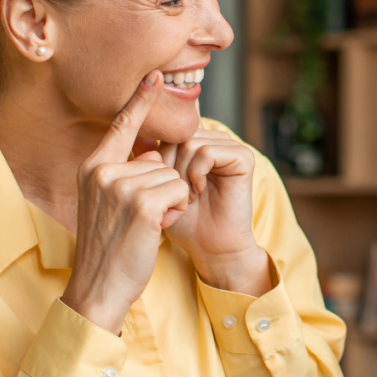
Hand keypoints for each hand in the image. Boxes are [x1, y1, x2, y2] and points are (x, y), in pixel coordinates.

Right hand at [61, 72, 189, 333]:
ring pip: (174, 178)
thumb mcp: (105, 202)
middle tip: (140, 219)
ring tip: (145, 226)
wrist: (98, 287)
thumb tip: (152, 154)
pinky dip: (177, 212)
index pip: (122, 126)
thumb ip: (123, 174)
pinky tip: (156, 229)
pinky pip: (181, 192)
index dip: (141, 100)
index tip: (155, 75)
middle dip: (163, 190)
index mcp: (92, 167)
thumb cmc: (109, 247)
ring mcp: (121, 187)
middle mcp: (103, 171)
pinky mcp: (143, 205)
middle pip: (160, 160)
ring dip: (171, 204)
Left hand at [159, 129, 270, 295]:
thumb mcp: (156, 185)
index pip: (166, 131)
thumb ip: (149, 158)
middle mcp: (214, 139)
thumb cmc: (183, 220)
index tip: (163, 186)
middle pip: (176, 136)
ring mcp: (230, 146)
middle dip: (169, 169)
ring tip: (188, 196)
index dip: (159, 159)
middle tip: (177, 195)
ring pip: (189, 143)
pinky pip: (207, 153)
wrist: (210, 246)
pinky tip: (199, 191)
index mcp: (196, 141)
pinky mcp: (243, 158)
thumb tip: (133, 130)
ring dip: (182, 174)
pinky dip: (197, 174)